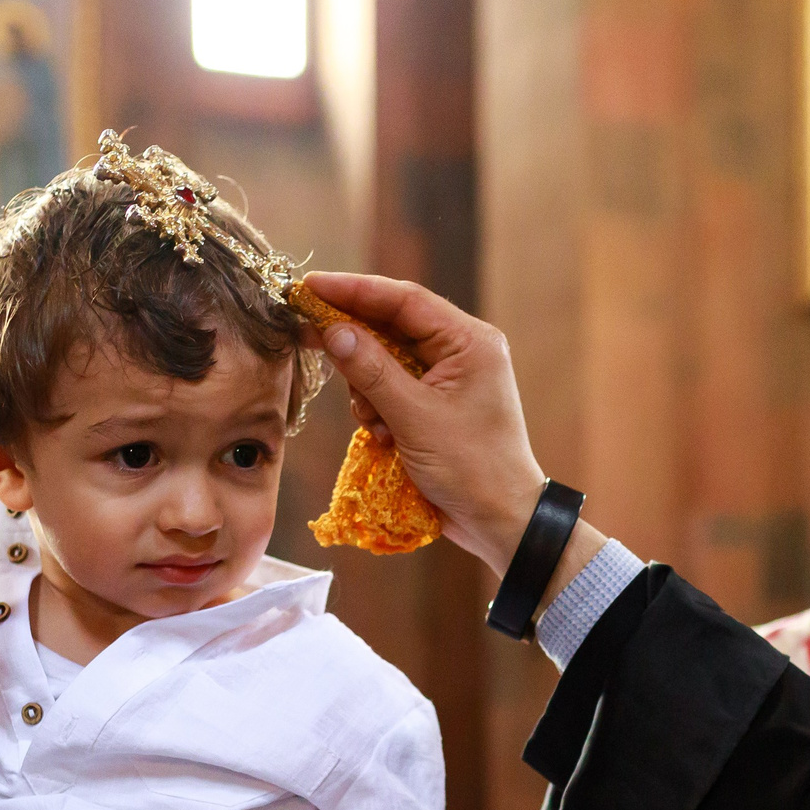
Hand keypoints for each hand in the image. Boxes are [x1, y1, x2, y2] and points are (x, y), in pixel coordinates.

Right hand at [300, 271, 551, 572]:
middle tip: (309, 338)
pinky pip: (393, 391)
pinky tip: (384, 438)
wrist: (500, 522)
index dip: (354, 290)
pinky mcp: (435, 405)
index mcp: (469, 341)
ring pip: (386, 361)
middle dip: (355, 343)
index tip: (310, 288)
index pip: (404, 299)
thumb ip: (372, 371)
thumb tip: (332, 330)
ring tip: (376, 425)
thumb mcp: (415, 418)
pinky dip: (379, 409)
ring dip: (367, 389)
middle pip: (392, 326)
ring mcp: (448, 379)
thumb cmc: (471, 468)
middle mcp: (461, 351)